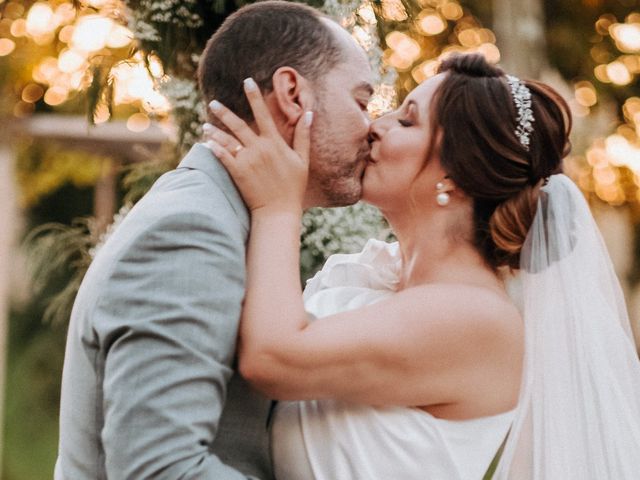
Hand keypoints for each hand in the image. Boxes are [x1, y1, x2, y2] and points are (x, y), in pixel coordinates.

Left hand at [204, 78, 312, 214]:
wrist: (279, 210)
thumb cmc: (293, 187)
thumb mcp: (302, 160)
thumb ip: (303, 136)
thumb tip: (309, 114)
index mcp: (274, 143)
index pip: (263, 114)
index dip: (255, 97)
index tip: (247, 81)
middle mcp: (259, 148)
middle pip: (239, 125)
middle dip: (224, 112)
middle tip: (213, 102)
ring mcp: (247, 160)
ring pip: (227, 140)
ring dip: (215, 131)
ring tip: (205, 124)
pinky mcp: (237, 172)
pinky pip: (223, 157)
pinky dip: (214, 149)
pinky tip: (206, 143)